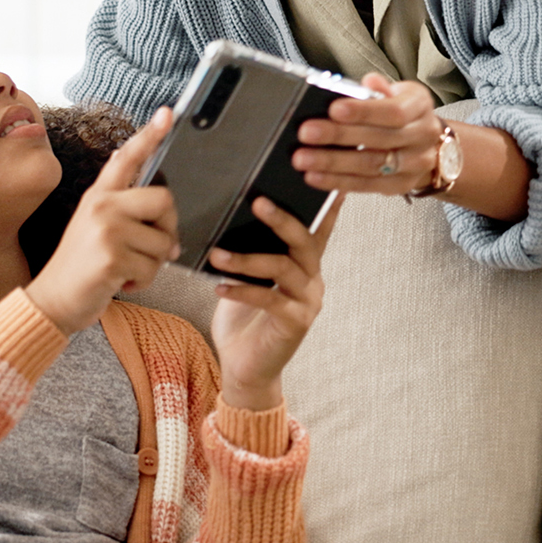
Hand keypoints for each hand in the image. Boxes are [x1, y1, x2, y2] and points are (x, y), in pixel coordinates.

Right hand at [26, 108, 179, 334]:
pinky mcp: (112, 257)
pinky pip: (153, 267)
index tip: (168, 114)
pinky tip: (122, 283)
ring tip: (126, 270)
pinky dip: (144, 282)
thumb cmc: (80, 267)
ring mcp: (106, 230)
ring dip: (153, 265)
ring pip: (163, 242)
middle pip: (164, 200)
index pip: (128, 158)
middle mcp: (102, 206)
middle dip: (168, 229)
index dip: (151, 135)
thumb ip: (118, 203)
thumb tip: (147, 183)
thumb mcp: (92, 225)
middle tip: (152, 249)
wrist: (53, 300)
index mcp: (99, 195)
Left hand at [207, 196, 341, 410]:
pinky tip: (219, 287)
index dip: (323, 203)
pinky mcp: (296, 322)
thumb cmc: (243, 318)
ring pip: (284, 267)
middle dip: (281, 218)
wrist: (246, 367)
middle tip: (257, 201)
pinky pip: (271, 299)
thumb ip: (249, 248)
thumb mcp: (245, 276)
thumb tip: (229, 212)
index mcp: (304, 263)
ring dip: (248, 259)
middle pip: (304, 240)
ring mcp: (308, 300)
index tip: (319, 175)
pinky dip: (243, 290)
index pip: (317, 227)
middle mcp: (313, 278)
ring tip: (217, 254)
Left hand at [292, 73, 441, 195]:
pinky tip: (314, 176)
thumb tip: (367, 83)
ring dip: (333, 163)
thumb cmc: (401, 113)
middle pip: (378, 139)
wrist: (427, 144)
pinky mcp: (400, 185)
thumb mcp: (395, 93)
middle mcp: (422, 136)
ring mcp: (414, 164)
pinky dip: (338, 181)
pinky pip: (366, 185)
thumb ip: (378, 89)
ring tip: (303, 159)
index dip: (363, 111)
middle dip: (339, 136)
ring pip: (371, 165)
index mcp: (419, 106)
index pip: (393, 111)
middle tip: (306, 133)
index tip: (333, 109)